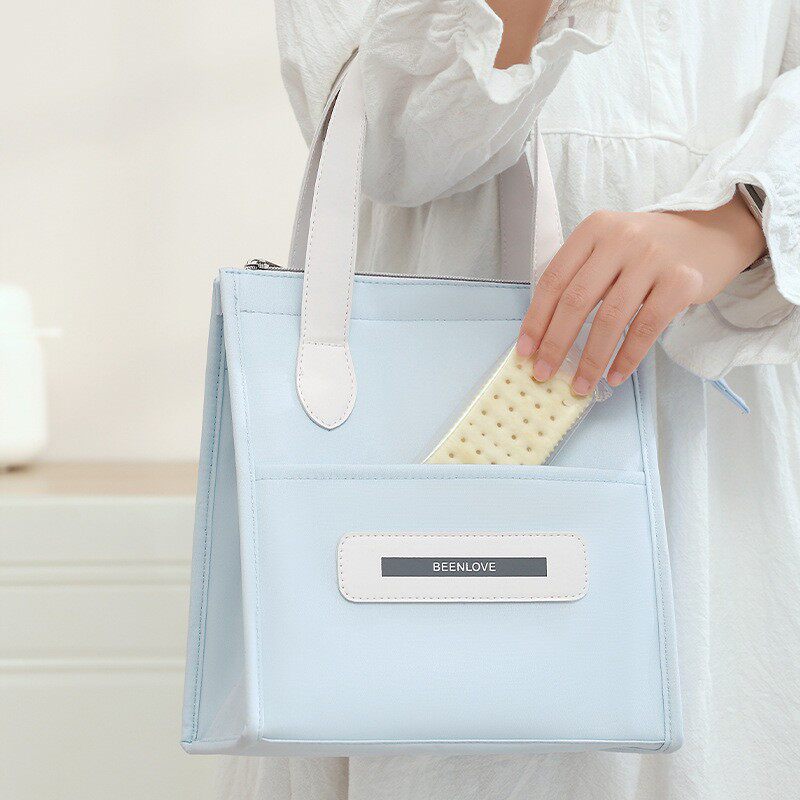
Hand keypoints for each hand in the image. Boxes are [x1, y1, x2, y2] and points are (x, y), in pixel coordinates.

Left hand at [516, 194, 766, 394]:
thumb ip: (581, 278)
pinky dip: (627, 358)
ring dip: (591, 359)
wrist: (712, 233)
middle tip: (544, 374)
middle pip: (577, 300)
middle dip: (556, 344)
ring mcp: (652, 258)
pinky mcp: (681, 281)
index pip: (554, 280)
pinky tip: (615, 376)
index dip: (536, 319)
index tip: (526, 352)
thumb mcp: (610, 247)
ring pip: (610, 318)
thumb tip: (546, 335)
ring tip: (581, 384)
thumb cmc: (649, 250)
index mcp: (593, 230)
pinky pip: (646, 328)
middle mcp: (620, 239)